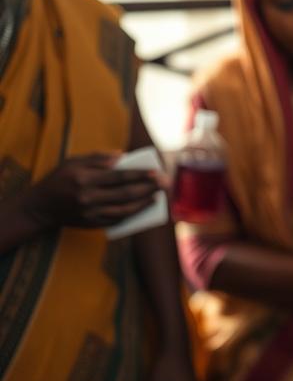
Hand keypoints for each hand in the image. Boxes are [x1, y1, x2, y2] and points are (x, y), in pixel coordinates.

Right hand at [24, 153, 160, 229]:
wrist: (39, 207)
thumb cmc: (59, 179)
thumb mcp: (73, 162)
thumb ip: (98, 158)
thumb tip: (123, 157)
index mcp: (84, 178)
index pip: (119, 176)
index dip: (140, 174)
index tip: (157, 172)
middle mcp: (88, 197)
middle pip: (126, 193)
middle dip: (148, 188)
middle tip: (165, 183)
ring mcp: (90, 213)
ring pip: (125, 209)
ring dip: (144, 203)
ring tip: (158, 196)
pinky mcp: (91, 223)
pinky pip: (117, 220)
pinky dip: (132, 214)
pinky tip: (143, 207)